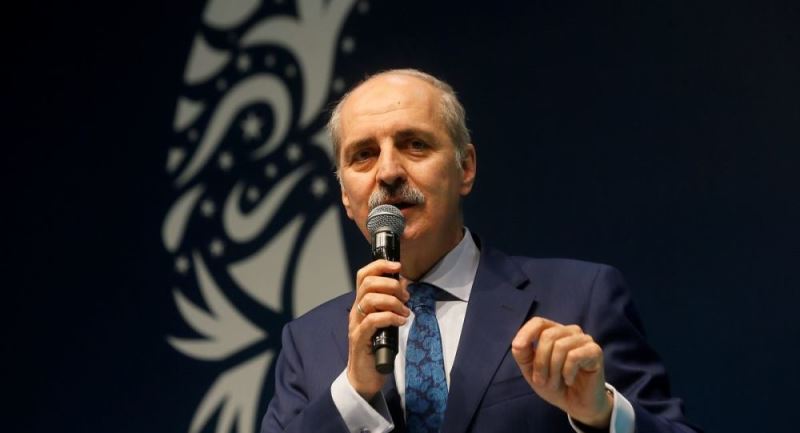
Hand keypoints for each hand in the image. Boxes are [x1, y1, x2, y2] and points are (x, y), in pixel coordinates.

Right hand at [347, 259, 410, 399]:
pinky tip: (401, 322)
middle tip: (406, 297)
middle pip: (367, 283)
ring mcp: (356, 324)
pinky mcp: (359, 338)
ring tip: (405, 313)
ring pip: (370, 299)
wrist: (364, 376)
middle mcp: (356, 311)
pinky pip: (372, 320)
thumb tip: (405, 285)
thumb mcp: (386, 321)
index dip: (379, 265)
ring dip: (393, 302)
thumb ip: (392, 304)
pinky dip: (390, 317)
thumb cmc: (377, 348)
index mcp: (362, 304)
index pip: (364, 275)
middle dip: (391, 285)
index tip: (398, 266)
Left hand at [511, 317, 612, 427]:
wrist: (576, 405)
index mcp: (554, 332)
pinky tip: (569, 380)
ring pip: (560, 346)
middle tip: (542, 381)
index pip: (538, 322)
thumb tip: (517, 343)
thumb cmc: (554, 385)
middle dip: (540, 362)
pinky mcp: (595, 351)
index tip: (518, 347)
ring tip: (557, 383)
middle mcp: (570, 332)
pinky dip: (567, 372)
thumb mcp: (532, 371)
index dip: (526, 332)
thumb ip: (523, 355)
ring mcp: (584, 340)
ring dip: (553, 370)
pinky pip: (574, 356)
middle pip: (548, 336)